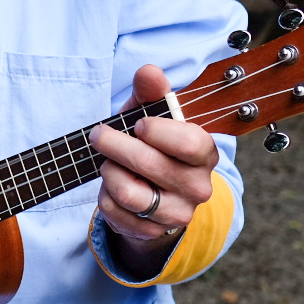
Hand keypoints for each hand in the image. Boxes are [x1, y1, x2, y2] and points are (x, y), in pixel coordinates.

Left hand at [91, 63, 218, 278]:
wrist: (153, 190)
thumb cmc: (153, 144)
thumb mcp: (151, 114)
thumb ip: (151, 92)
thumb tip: (148, 71)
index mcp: (205, 154)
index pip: (189, 143)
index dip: (157, 131)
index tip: (137, 124)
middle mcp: (198, 187)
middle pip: (149, 164)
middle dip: (114, 145)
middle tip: (99, 135)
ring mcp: (177, 213)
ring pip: (130, 193)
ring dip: (108, 172)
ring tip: (107, 163)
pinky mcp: (153, 232)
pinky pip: (116, 213)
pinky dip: (104, 196)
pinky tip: (110, 186)